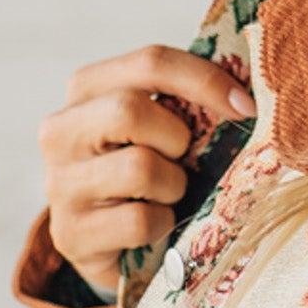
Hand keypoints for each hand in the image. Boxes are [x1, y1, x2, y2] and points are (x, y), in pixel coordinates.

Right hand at [38, 43, 255, 294]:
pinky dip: (162, 224)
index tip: (246, 106)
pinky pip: (139, 221)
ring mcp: (60, 183)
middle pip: (130, 110)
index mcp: (87, 89)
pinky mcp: (70, 234)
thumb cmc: (150, 174)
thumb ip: (186, 100)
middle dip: (176, 137)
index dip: (206, 80)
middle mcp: (61, 130)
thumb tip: (248, 92)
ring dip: (173, 185)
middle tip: (185, 159)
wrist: (113, 245)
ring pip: (139, 167)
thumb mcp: (161, 127)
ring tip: (167, 195)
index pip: (150, 62)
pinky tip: (156, 226)